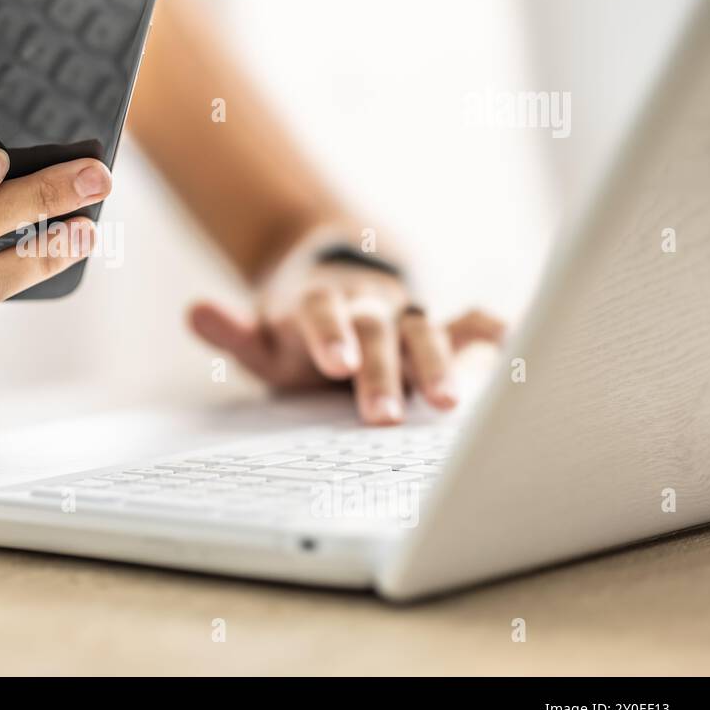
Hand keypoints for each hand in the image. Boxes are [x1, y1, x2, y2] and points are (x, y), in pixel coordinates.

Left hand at [189, 244, 503, 424]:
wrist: (332, 291)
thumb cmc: (294, 336)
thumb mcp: (261, 338)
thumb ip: (233, 331)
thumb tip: (194, 311)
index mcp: (321, 305)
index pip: (324, 317)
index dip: (330, 337)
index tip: (336, 365)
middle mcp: (368, 307)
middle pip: (377, 332)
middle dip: (383, 373)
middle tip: (383, 418)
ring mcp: (405, 316)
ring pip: (425, 331)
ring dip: (440, 362)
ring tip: (451, 403)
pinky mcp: (437, 327)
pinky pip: (468, 324)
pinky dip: (490, 329)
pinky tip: (515, 341)